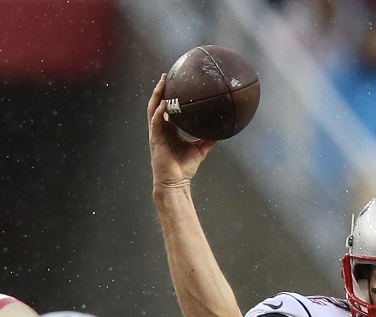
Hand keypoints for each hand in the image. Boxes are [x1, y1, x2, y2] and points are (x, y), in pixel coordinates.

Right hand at [147, 74, 216, 191]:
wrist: (176, 182)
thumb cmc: (185, 168)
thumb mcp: (200, 149)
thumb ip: (209, 139)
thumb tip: (223, 130)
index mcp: (169, 129)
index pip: (167, 108)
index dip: (168, 95)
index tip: (174, 82)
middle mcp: (161, 129)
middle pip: (157, 104)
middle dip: (160, 89)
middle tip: (166, 75)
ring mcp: (156, 133)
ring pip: (152, 109)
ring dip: (156, 95)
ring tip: (162, 83)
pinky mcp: (155, 140)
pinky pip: (155, 122)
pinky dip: (158, 112)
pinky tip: (163, 104)